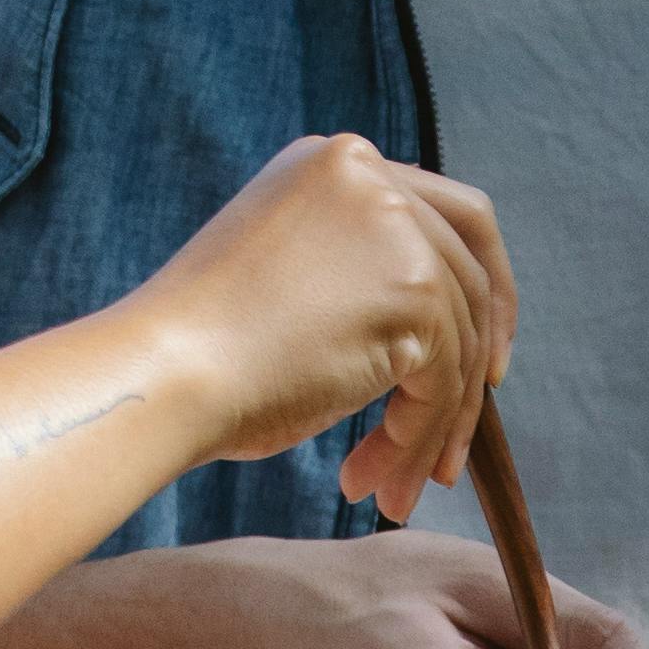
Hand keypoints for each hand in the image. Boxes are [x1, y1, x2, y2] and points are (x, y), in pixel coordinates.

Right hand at [154, 134, 512, 500]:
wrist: (166, 372)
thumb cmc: (202, 346)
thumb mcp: (287, 276)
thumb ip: (356, 272)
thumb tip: (436, 334)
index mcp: (334, 162)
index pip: (442, 209)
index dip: (477, 282)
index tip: (479, 351)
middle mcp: (371, 177)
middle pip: (473, 267)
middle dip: (482, 351)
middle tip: (470, 418)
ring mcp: (398, 229)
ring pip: (458, 342)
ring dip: (431, 425)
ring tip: (389, 485)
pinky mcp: (415, 291)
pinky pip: (442, 385)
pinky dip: (417, 442)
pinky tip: (372, 483)